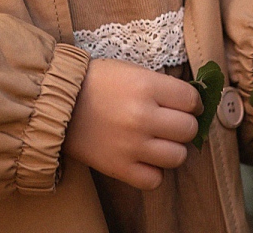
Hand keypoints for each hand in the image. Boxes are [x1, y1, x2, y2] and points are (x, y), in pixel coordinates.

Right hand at [63, 58, 201, 189]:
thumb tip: (190, 102)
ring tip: (160, 142)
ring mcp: (131, 145)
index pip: (191, 100)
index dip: (193, 103)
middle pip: (188, 130)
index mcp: (147, 87)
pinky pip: (154, 180)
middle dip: (184, 126)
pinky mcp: (118, 168)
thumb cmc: (98, 82)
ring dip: (172, 150)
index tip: (187, 106)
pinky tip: (145, 159)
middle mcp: (143, 117)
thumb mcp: (133, 71)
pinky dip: (154, 172)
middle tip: (173, 123)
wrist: (58, 103)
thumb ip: (162, 86)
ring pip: (177, 157)